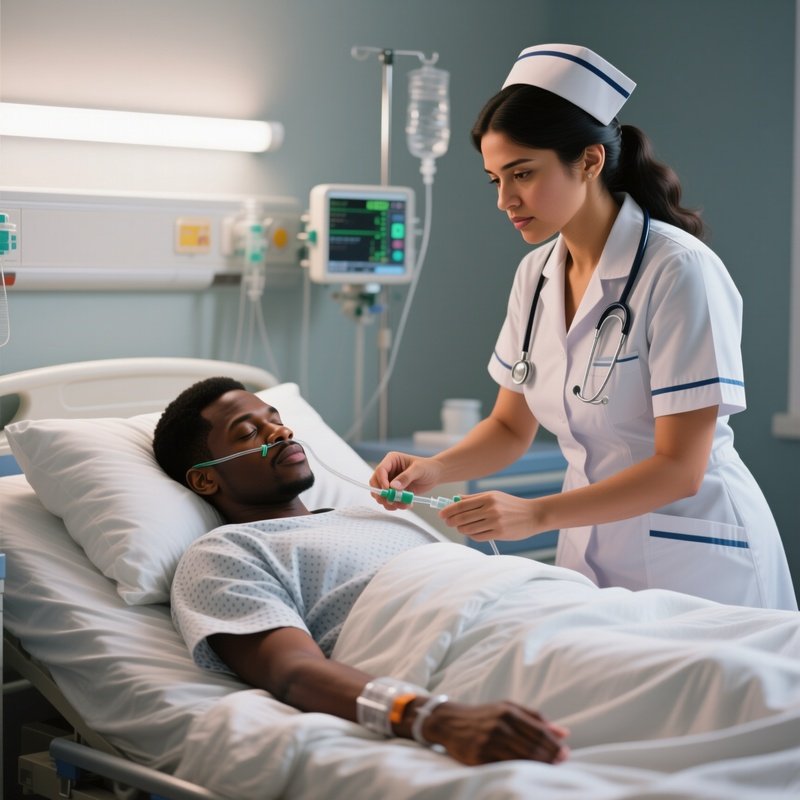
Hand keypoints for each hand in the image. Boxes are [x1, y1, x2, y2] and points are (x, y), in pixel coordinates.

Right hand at [369, 452, 443, 509]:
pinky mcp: (394, 492)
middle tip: (391, 501)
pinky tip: (407, 505)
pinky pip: (389, 501)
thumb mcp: (418, 470)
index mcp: (392, 460)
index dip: (381, 481)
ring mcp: (390, 482)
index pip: (380, 470)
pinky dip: (395, 505)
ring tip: (404, 504)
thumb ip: (406, 477)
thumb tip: (393, 486)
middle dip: (382, 494)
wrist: (435, 475)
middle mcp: (388, 471)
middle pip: (375, 483)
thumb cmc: (427, 467)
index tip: (388, 490)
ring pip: (381, 494)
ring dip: (390, 502)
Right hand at [424, 700, 568, 764]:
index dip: (555, 745)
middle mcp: (500, 725)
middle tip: (561, 763)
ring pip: (522, 759)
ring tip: (549, 770)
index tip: (566, 754)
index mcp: (508, 712)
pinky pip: (506, 767)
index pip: (539, 732)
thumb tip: (564, 733)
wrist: (450, 722)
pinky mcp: (480, 756)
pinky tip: (528, 773)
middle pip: (533, 747)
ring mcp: (489, 741)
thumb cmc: (484, 715)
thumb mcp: (508, 708)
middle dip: (551, 757)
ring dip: (539, 766)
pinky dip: (520, 771)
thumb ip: (536, 718)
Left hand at [440, 491, 545, 541]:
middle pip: (462, 517)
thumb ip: (474, 498)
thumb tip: (456, 499)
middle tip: (447, 522)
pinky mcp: (499, 533)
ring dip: (461, 529)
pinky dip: (472, 535)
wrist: (533, 515)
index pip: (462, 504)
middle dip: (451, 521)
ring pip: (468, 528)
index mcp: (488, 497)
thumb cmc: (511, 505)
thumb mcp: (494, 496)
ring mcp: (495, 521)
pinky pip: (478, 536)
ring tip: (460, 527)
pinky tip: (472, 532)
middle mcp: (491, 509)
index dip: (449, 510)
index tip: (442, 514)